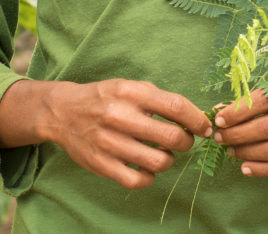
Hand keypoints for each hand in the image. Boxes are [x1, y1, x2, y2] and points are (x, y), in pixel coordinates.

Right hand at [0, 78, 212, 189]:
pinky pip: (136, 180)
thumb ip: (158, 99)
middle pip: (171, 137)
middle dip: (185, 142)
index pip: (176, 106)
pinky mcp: (101, 164)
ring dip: (168, 161)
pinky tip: (146, 169)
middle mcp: (120, 116)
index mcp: (131, 92)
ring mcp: (109, 142)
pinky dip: (148, 178)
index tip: (204, 128)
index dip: (197, 120)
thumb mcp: (129, 86)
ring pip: (157, 162)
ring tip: (162, 154)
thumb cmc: (104, 98)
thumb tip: (192, 117)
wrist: (62, 111)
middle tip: (182, 141)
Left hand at [212, 85, 267, 176]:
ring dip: (247, 152)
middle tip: (219, 137)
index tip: (219, 119)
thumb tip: (222, 108)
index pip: (262, 101)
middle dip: (237, 135)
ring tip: (231, 150)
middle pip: (267, 128)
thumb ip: (257, 93)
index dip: (237, 112)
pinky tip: (245, 168)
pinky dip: (264, 170)